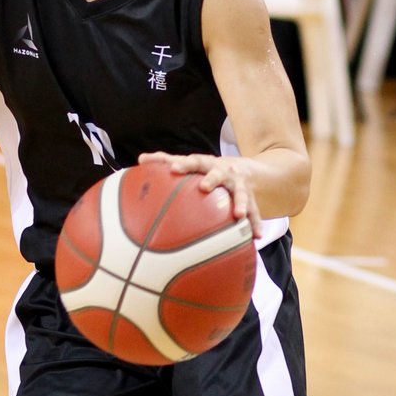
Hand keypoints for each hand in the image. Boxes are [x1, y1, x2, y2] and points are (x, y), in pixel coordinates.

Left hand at [139, 149, 261, 238]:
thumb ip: (166, 161)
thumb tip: (141, 160)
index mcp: (206, 164)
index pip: (193, 161)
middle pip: (218, 174)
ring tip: (238, 215)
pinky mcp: (251, 199)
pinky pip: (254, 212)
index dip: (183, 165)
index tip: (172, 169)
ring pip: (240, 194)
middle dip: (212, 179)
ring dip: (240, 203)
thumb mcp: (191, 164)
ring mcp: (238, 185)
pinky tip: (255, 236)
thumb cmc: (207, 169)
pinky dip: (255, 223)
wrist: (244, 169)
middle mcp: (224, 172)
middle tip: (204, 186)